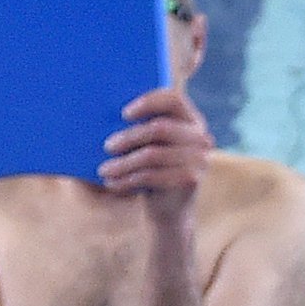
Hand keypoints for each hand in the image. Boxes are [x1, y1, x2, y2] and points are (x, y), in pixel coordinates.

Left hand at [100, 84, 214, 212]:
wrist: (170, 206)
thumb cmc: (152, 167)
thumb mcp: (149, 142)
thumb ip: (141, 124)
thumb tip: (103, 107)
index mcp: (190, 119)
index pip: (173, 99)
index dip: (149, 102)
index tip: (123, 114)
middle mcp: (200, 137)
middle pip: (160, 129)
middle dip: (129, 137)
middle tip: (107, 146)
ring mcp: (199, 159)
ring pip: (153, 155)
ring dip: (124, 163)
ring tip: (103, 170)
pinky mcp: (191, 180)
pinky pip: (153, 176)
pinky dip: (128, 180)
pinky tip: (113, 183)